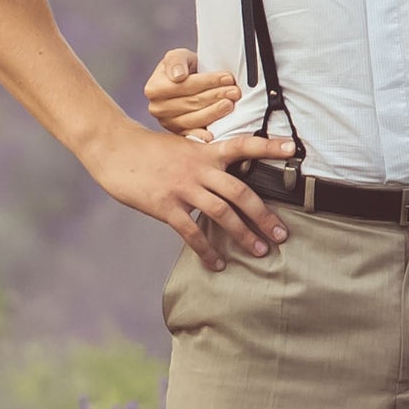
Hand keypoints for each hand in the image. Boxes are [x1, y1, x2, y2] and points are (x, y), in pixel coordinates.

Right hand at [82, 120, 293, 269]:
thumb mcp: (183, 147)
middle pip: (240, 192)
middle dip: (264, 215)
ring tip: (259, 251)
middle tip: (281, 235)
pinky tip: (217, 263)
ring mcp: (182, 187)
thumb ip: (205, 161)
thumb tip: (225, 178)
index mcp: (206, 152)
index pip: (243, 145)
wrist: (114, 148)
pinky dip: (206, 250)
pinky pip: (191, 232)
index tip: (293, 149)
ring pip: (221, 213)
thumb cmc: (149, 150)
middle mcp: (199, 169)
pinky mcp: (165, 205)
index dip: (269, 147)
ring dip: (243, 234)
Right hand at [143, 48, 242, 138]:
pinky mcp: (178, 133)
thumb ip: (175, 61)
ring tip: (230, 104)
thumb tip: (178, 75)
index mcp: (154, 88)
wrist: (184, 82)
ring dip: (215, 112)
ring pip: (194, 119)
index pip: (185, 85)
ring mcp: (167, 123)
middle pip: (192, 103)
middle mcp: (158, 108)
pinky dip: (203, 135)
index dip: (208, 81)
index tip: (227, 77)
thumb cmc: (182, 68)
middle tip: (235, 92)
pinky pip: (192, 135)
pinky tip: (213, 134)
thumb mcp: (178, 56)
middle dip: (216, 96)